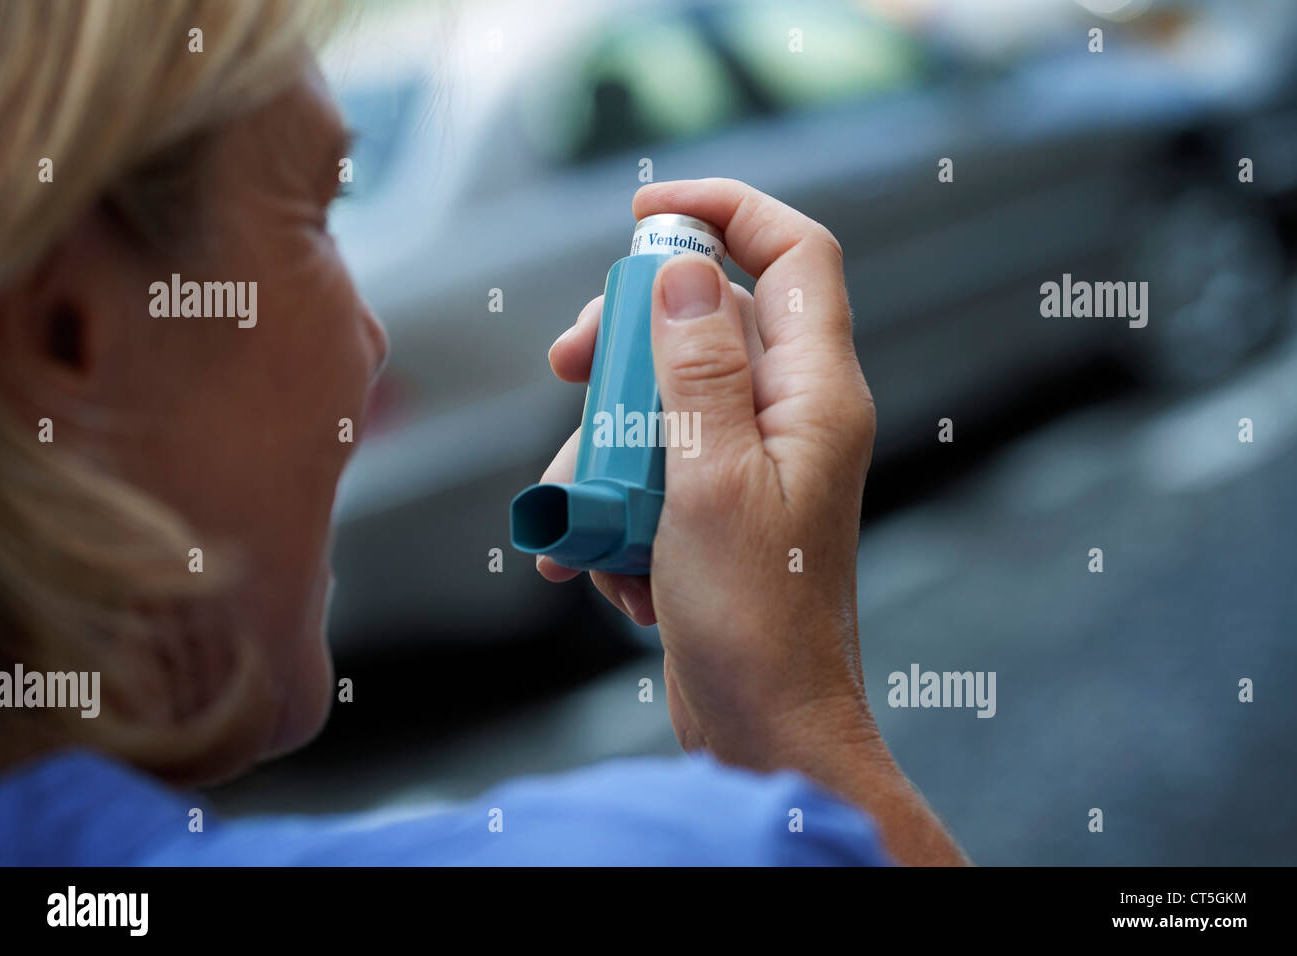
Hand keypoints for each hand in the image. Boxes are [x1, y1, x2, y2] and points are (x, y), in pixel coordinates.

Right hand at [539, 177, 874, 766]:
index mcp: (815, 394)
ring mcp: (755, 464)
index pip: (793, 253)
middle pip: (708, 321)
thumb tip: (684, 270)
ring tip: (576, 517)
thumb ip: (699, 369)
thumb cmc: (755, 621)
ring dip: (604, 448)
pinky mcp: (719, 509)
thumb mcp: (710, 482)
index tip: (644, 215)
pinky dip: (615, 506)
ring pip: (664, 399)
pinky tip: (599, 564)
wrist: (767, 729)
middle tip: (567, 367)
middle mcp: (793, 417)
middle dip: (625, 341)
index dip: (726, 211)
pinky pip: (655, 469)